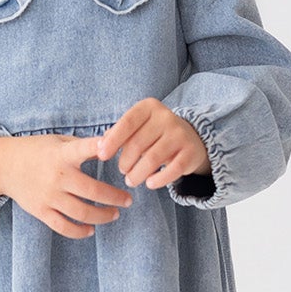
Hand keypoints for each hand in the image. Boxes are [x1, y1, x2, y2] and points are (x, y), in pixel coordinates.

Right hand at [2, 133, 134, 239]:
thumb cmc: (38, 151)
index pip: (84, 148)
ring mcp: (48, 196)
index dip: (100, 147)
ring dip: (102, 216)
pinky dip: (79, 231)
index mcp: (62, 154)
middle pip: (92, 191)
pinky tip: (90, 229)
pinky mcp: (41, 211)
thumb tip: (115, 141)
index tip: (114, 148)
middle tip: (128, 200)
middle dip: (114, 198)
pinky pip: (63, 226)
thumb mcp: (60, 141)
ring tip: (114, 214)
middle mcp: (57, 176)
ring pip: (81, 213)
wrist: (5, 165)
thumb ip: (85, 145)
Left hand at [94, 98, 209, 188]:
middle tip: (122, 171)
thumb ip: (118, 133)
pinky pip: (172, 170)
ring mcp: (180, 134)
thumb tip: (100, 146)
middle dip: (125, 162)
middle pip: (138, 144)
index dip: (113, 140)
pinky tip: (150, 184)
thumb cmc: (154, 134)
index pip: (127, 122)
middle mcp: (166, 117)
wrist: (191, 138)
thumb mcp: (137, 127)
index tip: (101, 156)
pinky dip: (158, 180)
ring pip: (152, 159)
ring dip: (137, 174)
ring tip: (131, 180)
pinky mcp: (191, 152)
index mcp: (149, 107)